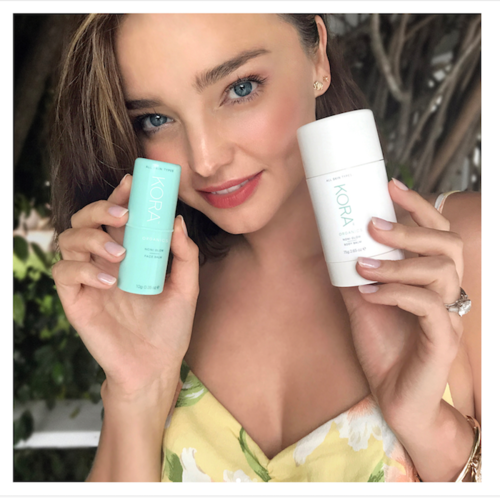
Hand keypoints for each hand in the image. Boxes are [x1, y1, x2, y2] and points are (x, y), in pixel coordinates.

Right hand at [51, 174, 199, 399]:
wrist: (155, 366)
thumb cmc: (170, 328)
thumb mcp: (187, 288)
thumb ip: (185, 255)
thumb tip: (177, 221)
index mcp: (129, 254)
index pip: (117, 217)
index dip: (120, 196)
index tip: (133, 182)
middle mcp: (105, 261)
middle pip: (86, 220)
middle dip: (101, 209)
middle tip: (124, 215)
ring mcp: (88, 280)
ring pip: (68, 240)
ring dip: (91, 239)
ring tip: (120, 255)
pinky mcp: (75, 300)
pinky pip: (63, 273)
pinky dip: (82, 269)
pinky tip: (109, 281)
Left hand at [338, 179, 464, 432]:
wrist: (394, 397)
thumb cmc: (383, 349)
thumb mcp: (362, 303)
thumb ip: (354, 275)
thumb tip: (333, 246)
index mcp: (430, 279)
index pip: (437, 232)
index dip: (419, 206)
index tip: (390, 186)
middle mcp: (446, 292)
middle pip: (447, 244)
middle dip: (409, 228)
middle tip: (372, 225)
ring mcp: (449, 315)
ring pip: (440, 271)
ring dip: (397, 262)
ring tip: (363, 264)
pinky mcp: (444, 340)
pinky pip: (429, 306)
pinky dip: (396, 293)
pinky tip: (369, 294)